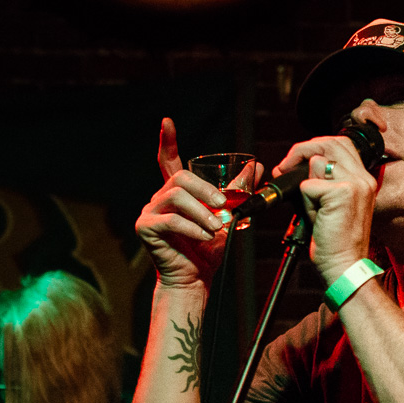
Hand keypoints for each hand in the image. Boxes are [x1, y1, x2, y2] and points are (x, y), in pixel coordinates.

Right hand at [136, 118, 262, 286]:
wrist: (193, 280)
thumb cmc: (206, 250)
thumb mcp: (227, 217)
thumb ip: (238, 192)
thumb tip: (257, 167)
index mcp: (175, 194)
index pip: (168, 162)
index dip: (167, 141)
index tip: (168, 122)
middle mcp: (159, 200)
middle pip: (179, 178)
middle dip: (205, 189)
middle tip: (223, 206)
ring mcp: (149, 213)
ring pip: (176, 197)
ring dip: (202, 211)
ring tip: (216, 227)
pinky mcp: (146, 229)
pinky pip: (171, 220)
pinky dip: (192, 228)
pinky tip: (205, 237)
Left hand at [272, 136, 376, 284]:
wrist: (344, 266)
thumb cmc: (335, 241)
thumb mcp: (332, 204)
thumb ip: (324, 181)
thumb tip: (298, 165)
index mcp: (364, 179)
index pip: (341, 144)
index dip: (315, 147)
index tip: (296, 162)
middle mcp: (363, 178)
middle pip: (329, 143)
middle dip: (301, 150)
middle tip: (284, 167)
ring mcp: (354, 184)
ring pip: (316, 163)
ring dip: (305, 183)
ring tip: (310, 205)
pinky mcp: (341, 194)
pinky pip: (308, 185)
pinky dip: (304, 201)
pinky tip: (315, 217)